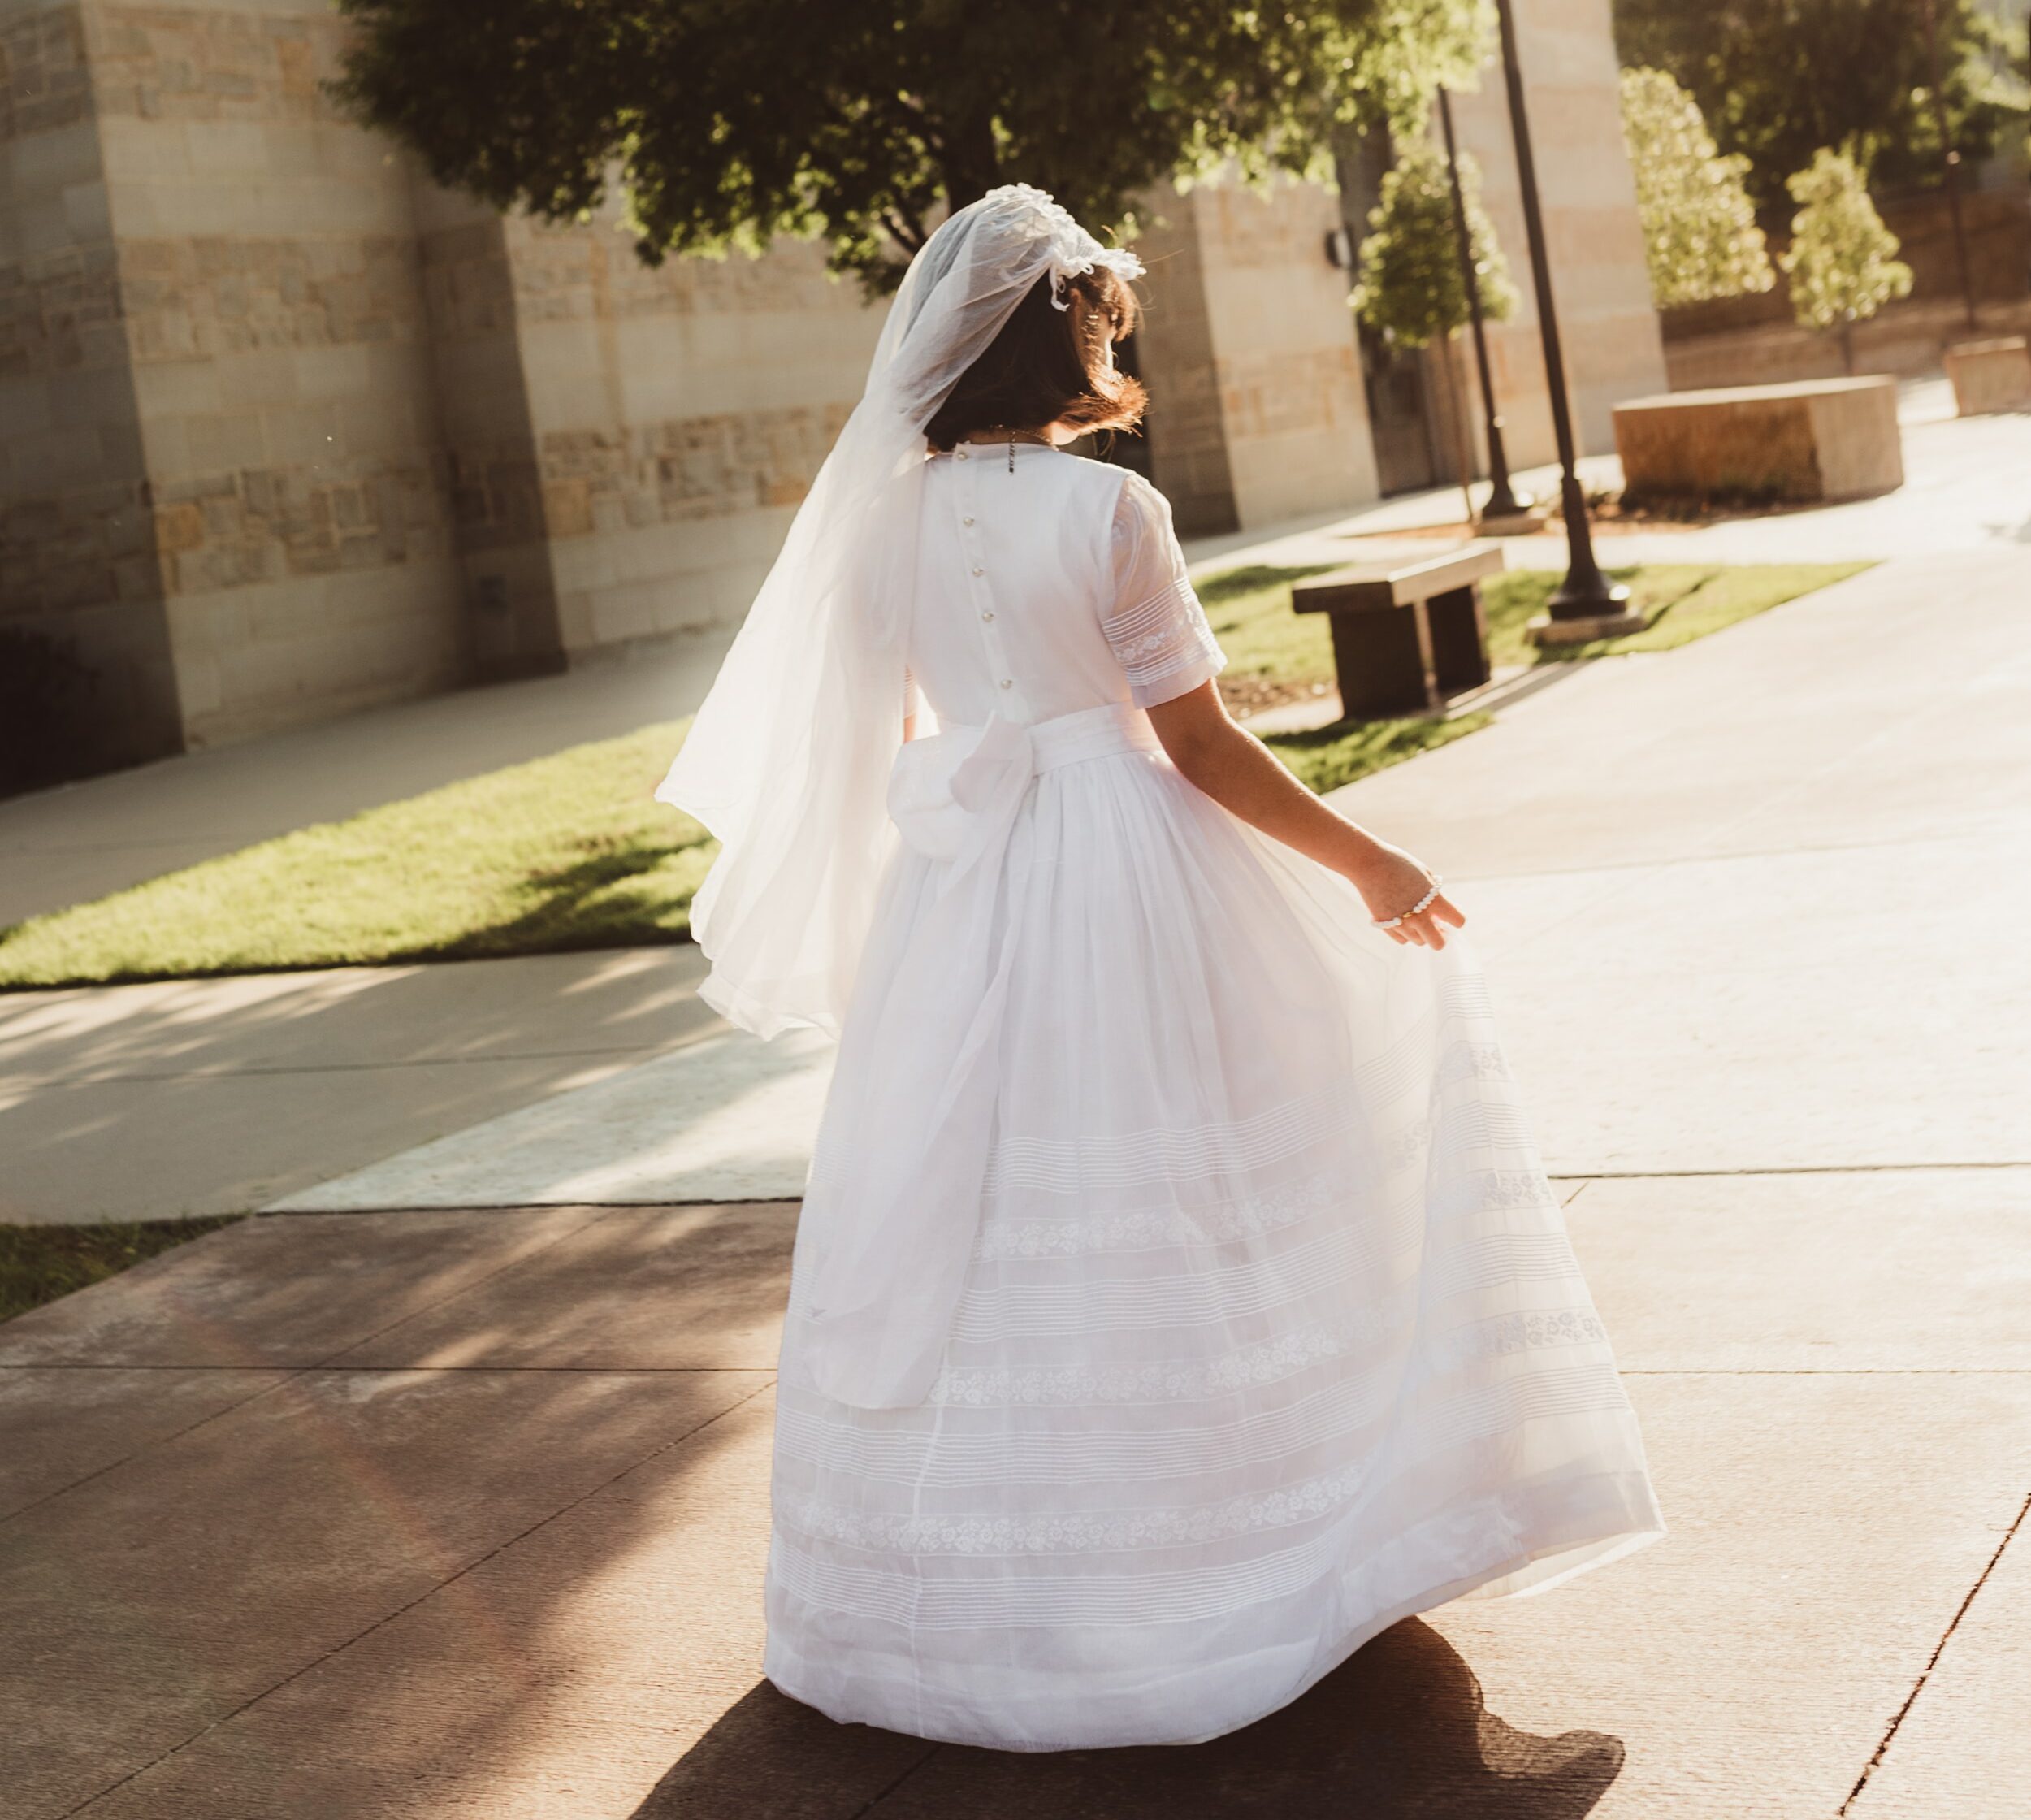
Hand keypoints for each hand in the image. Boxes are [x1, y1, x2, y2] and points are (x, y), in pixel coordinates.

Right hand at [1350, 843, 1465, 949]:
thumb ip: (1435, 894)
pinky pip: (1402, 939)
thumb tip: (1439, 913)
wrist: (1368, 863)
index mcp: (1434, 901)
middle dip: (1440, 936)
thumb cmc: (1398, 864)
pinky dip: (1405, 932)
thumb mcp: (1425, 875)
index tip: (1449, 915)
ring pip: (1419, 941)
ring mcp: (1401, 923)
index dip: (1456, 920)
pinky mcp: (1385, 925)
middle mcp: (1419, 917)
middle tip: (1436, 926)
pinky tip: (1402, 918)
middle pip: (1438, 943)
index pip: (1458, 921)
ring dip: (1422, 933)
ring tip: (1416, 917)